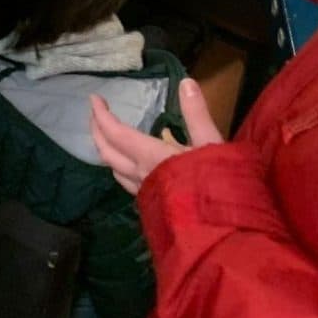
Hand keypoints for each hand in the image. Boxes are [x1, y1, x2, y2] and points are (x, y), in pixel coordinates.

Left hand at [90, 78, 223, 194]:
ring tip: (110, 137)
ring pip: (114, 169)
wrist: (222, 235)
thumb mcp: (211, 145)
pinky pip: (126, 182)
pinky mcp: (151, 206)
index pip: (116, 133)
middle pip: (107, 151)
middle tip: (96, 113)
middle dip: (97, 130)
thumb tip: (185, 83)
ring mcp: (143, 193)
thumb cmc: (217, 188)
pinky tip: (133, 165)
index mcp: (150, 157)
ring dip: (107, 150)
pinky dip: (120, 166)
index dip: (102, 115)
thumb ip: (197, 114)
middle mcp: (140, 175)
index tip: (94, 98)